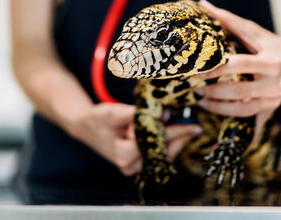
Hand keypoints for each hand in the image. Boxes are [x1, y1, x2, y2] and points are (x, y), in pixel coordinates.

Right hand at [73, 103, 200, 175]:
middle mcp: (129, 165)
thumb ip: (140, 113)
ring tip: (184, 128)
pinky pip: (157, 156)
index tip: (191, 127)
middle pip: (162, 152)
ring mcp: (133, 167)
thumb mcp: (115, 112)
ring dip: (174, 141)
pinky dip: (167, 145)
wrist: (87, 127)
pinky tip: (174, 133)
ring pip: (162, 156)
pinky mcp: (137, 164)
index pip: (155, 143)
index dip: (173, 133)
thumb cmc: (98, 118)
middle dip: (178, 137)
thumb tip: (165, 112)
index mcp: (123, 154)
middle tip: (194, 127)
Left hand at [195, 0, 280, 138]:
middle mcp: (275, 81)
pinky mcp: (273, 108)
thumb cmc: (271, 42)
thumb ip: (229, 20)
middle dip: (215, 93)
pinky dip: (239, 131)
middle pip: (240, 92)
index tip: (200, 72)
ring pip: (244, 110)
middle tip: (197, 91)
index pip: (239, 66)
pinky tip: (220, 132)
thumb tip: (203, 4)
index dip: (218, 70)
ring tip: (203, 103)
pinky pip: (255, 124)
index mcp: (270, 60)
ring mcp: (275, 98)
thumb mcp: (253, 31)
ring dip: (220, 109)